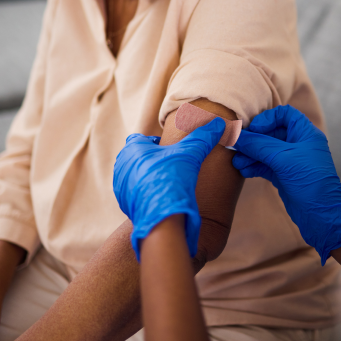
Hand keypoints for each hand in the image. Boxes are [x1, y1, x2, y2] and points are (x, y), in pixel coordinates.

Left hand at [114, 118, 225, 260]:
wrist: (162, 217)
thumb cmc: (172, 179)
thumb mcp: (191, 154)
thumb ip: (203, 137)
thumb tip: (219, 123)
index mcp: (133, 148)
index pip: (143, 138)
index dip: (158, 143)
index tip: (172, 151)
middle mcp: (122, 164)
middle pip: (139, 156)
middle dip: (154, 160)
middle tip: (173, 167)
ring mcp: (121, 185)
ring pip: (137, 174)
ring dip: (150, 176)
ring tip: (168, 183)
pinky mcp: (124, 202)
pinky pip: (136, 192)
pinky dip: (147, 192)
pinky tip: (163, 196)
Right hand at [233, 105, 340, 264]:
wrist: (321, 216)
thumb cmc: (310, 182)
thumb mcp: (282, 158)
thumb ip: (258, 145)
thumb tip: (236, 136)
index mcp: (305, 133)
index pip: (284, 114)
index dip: (267, 119)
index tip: (254, 130)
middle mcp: (298, 144)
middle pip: (270, 132)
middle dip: (253, 140)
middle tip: (236, 146)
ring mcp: (290, 161)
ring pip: (265, 151)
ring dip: (250, 154)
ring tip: (236, 162)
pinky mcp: (284, 176)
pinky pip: (265, 165)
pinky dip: (253, 166)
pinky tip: (243, 171)